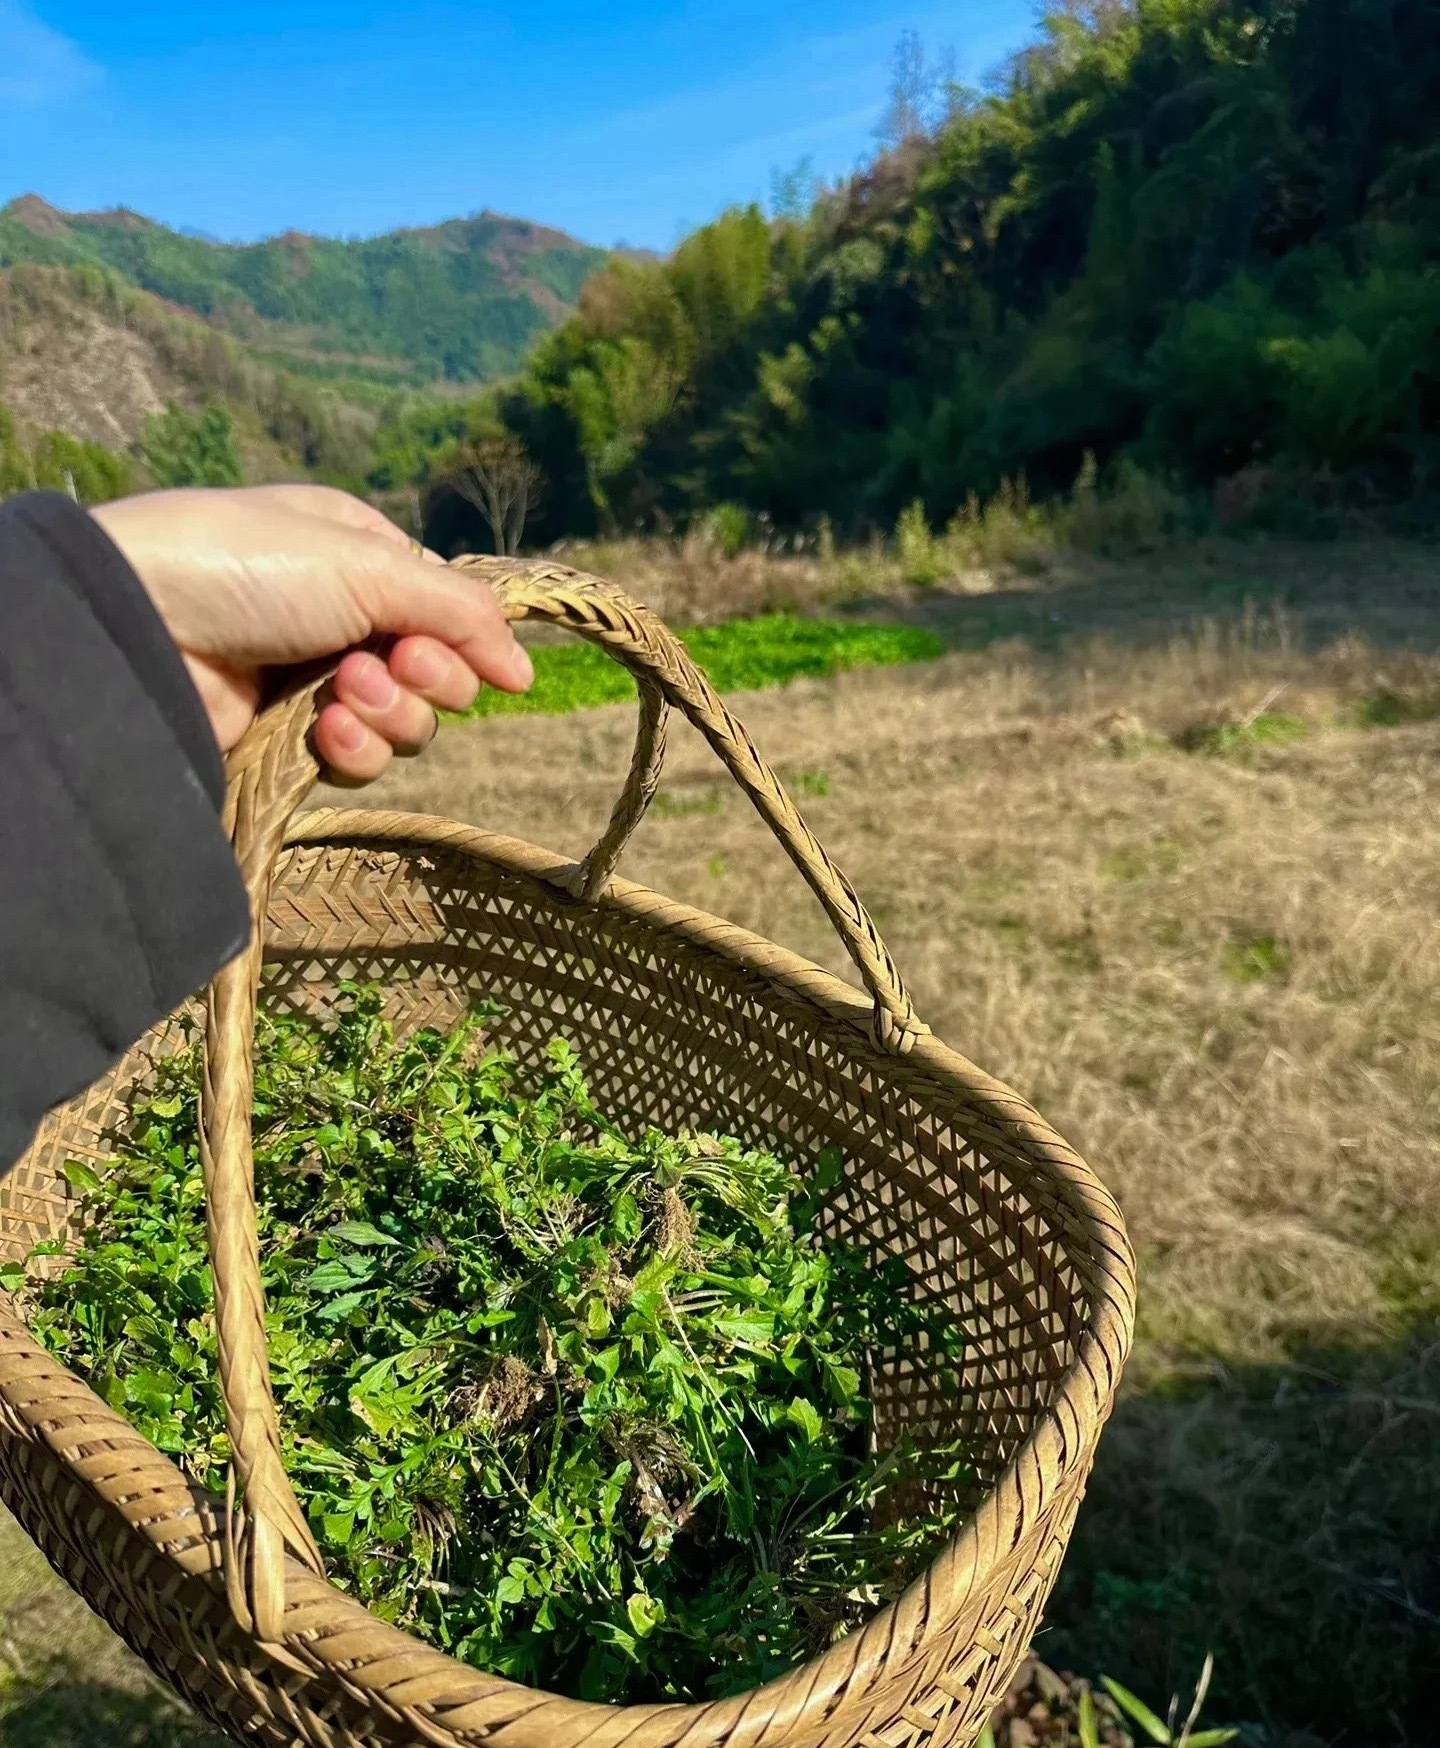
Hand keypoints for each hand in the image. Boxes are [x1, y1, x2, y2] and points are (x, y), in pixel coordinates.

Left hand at [92, 484, 532, 782]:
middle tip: (389, 664)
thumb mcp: (368, 565)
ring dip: (388, 715)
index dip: (464, 639)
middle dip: (426, 678)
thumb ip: (460, 614)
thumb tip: (524, 671)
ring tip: (340, 694)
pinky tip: (320, 732)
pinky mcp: (289, 740)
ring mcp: (315, 680)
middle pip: (436, 674)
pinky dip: (352, 750)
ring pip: (404, 725)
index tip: (473, 658)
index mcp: (360, 555)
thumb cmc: (248, 565)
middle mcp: (344, 616)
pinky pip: (359, 761)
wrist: (140, 628)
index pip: (448, 610)